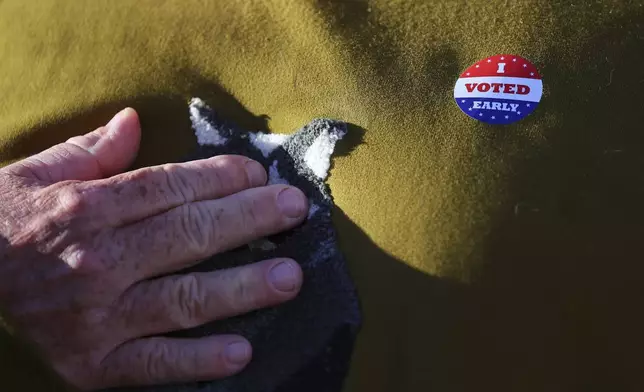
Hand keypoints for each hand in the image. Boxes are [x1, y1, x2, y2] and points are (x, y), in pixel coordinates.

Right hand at [0, 108, 307, 389]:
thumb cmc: (7, 221)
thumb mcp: (37, 174)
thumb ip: (92, 150)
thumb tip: (135, 120)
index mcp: (88, 208)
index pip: (168, 188)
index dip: (220, 178)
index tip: (259, 174)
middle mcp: (97, 260)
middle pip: (188, 234)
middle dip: (249, 219)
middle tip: (295, 210)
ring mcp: (97, 316)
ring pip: (183, 298)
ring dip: (242, 288)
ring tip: (289, 277)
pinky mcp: (93, 363)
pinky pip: (154, 363)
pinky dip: (197, 361)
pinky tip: (240, 353)